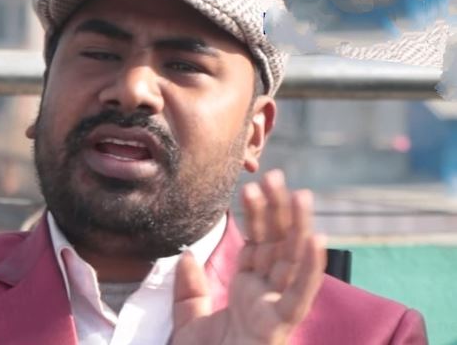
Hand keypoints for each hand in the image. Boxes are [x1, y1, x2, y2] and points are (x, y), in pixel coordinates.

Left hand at [171, 170, 325, 344]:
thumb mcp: (188, 322)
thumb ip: (189, 290)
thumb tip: (187, 256)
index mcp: (249, 291)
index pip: (258, 244)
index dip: (257, 215)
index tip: (254, 186)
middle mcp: (267, 295)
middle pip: (278, 245)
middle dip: (279, 211)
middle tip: (279, 176)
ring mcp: (276, 309)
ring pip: (292, 262)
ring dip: (297, 227)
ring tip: (298, 193)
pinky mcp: (281, 325)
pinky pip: (299, 294)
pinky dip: (308, 267)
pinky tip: (314, 239)